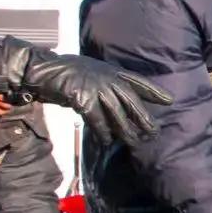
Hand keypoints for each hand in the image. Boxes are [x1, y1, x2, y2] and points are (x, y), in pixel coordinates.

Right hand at [0, 40, 169, 145]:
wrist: (42, 70)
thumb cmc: (66, 74)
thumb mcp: (92, 75)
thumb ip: (107, 86)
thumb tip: (121, 105)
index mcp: (111, 71)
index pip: (137, 81)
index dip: (153, 91)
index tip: (170, 101)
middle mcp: (106, 78)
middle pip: (131, 101)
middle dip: (143, 117)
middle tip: (154, 133)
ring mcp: (95, 87)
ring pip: (116, 113)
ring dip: (125, 130)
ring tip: (134, 142)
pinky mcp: (82, 98)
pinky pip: (96, 119)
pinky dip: (103, 130)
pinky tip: (107, 140)